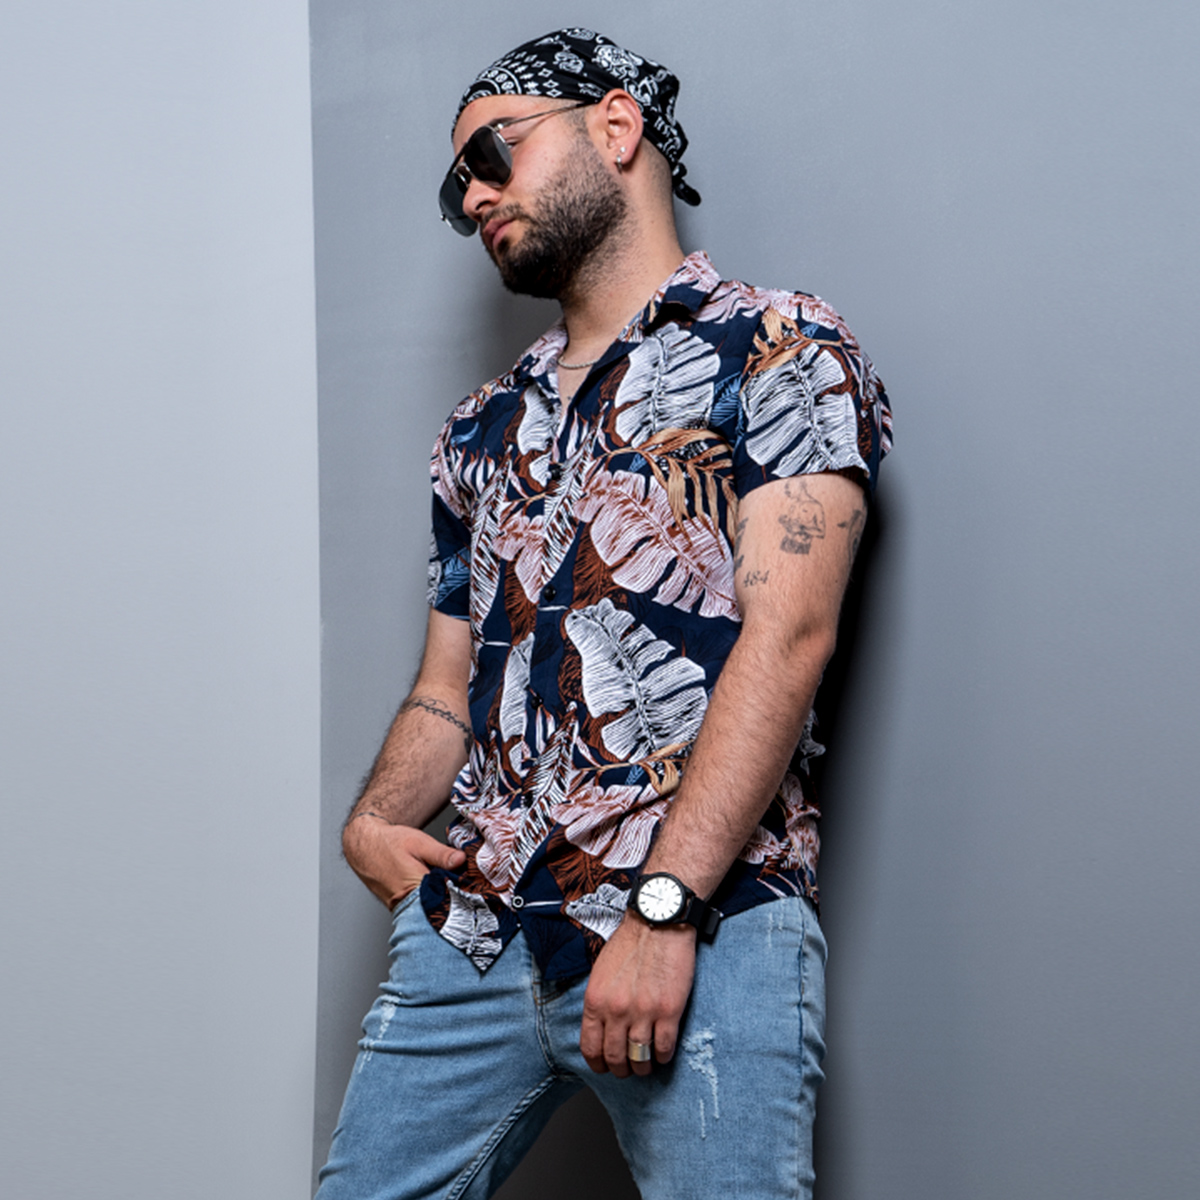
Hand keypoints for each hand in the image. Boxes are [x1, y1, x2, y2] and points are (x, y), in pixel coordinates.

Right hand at [342, 816, 464, 909]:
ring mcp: (403, 910)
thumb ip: (441, 854)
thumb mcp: (419, 842)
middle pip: (440, 909)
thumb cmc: (390, 843)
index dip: (463, 895)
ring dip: (445, 901)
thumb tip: (461, 860)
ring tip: (455, 887)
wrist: (365, 846)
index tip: (477, 889)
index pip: (447, 900)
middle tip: (470, 887)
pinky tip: (440, 890)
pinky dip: (432, 901)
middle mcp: (407, 904)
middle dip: (457, 900)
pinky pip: (421, 909)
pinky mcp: (401, 909)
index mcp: (414, 888)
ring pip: (431, 910)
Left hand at [579, 916, 696, 1077]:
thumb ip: (600, 1001)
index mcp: (596, 1001)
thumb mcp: (601, 972)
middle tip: (628, 1069)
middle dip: (621, 1070)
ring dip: (644, 1067)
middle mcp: (616, 1011)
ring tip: (647, 1064)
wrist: (658, 922)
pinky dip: (664, 1056)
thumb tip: (602, 1027)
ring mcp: (643, 1012)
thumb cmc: (630, 942)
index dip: (598, 1064)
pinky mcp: (669, 1011)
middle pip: (615, 1058)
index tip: (605, 1067)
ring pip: (640, 1058)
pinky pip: (664, 1048)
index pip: (590, 1047)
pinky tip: (664, 1053)